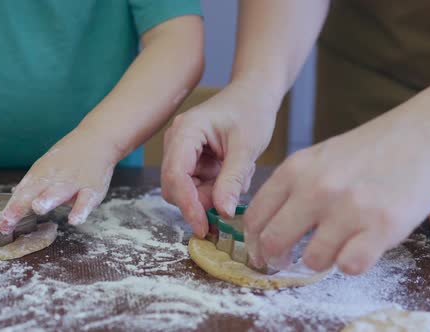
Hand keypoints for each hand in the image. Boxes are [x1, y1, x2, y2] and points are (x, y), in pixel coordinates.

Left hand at [0, 128, 116, 232]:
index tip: (2, 225)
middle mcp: (54, 178)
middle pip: (34, 192)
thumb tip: (14, 198)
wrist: (97, 139)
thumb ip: (32, 186)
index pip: (22, 193)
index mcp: (40, 174)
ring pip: (59, 192)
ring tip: (38, 208)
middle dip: (21, 206)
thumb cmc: (69, 157)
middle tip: (9, 220)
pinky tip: (75, 220)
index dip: (11, 209)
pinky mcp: (92, 188)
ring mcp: (73, 182)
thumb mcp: (46, 167)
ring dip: (48, 199)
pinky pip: (86, 200)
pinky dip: (81, 209)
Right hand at [161, 80, 280, 236]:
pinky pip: (197, 185)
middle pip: (175, 186)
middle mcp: (177, 141)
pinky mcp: (191, 159)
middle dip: (201, 201)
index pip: (176, 175)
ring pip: (187, 189)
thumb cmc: (251, 111)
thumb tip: (223, 212)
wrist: (254, 94)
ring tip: (240, 176)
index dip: (187, 205)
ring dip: (212, 194)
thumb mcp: (246, 147)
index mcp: (186, 131)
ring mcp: (182, 151)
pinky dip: (216, 187)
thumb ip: (233, 180)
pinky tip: (235, 172)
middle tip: (230, 204)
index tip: (203, 227)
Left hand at [244, 104, 429, 274]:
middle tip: (285, 262)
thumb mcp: (316, 159)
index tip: (259, 253)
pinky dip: (351, 264)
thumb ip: (290, 189)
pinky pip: (350, 266)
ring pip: (312, 260)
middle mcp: (317, 188)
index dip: (253, 242)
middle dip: (276, 258)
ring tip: (334, 245)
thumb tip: (263, 229)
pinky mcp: (383, 225)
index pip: (255, 217)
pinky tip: (358, 248)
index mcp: (295, 170)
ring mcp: (349, 207)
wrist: (420, 135)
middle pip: (274, 241)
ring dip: (320, 261)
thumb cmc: (366, 151)